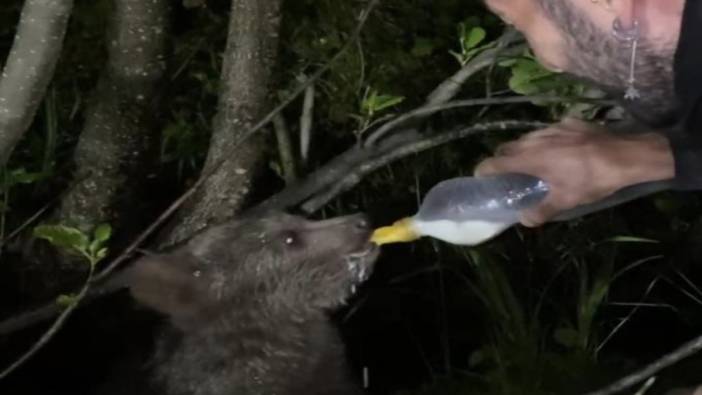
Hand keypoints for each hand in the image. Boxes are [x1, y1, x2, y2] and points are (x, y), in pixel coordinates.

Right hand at [473, 118, 673, 226]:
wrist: (626, 155)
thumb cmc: (591, 180)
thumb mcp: (566, 201)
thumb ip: (541, 211)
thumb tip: (525, 219)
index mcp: (528, 158)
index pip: (493, 162)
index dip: (484, 171)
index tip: (484, 180)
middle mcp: (534, 139)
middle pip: (507, 148)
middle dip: (504, 161)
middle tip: (511, 176)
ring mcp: (552, 128)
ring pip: (528, 138)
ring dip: (526, 151)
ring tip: (537, 164)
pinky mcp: (569, 122)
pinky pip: (550, 132)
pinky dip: (549, 142)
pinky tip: (563, 152)